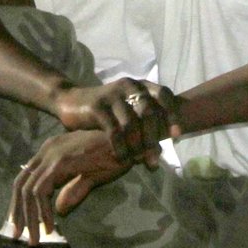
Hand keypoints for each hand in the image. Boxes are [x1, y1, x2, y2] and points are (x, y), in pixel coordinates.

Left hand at [11, 126, 136, 238]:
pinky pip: (42, 191)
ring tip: (35, 238)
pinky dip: (43, 211)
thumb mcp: (90, 176)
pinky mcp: (60, 163)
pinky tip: (50, 225)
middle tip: (18, 235)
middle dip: (18, 212)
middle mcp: (47, 150)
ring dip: (30, 217)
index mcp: (50, 151)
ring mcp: (52, 155)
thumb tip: (60, 210)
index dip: (19, 202)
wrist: (130, 142)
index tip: (20, 223)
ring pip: (28, 190)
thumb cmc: (114, 155)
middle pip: (20, 184)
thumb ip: (73, 190)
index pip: (25, 178)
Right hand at [53, 77, 181, 158]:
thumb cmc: (106, 110)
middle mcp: (128, 86)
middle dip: (153, 138)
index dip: (172, 113)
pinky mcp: (97, 107)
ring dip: (137, 147)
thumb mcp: (128, 109)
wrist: (71, 102)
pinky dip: (121, 148)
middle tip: (154, 160)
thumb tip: (169, 139)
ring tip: (137, 162)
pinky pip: (114, 131)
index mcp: (140, 85)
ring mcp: (112, 95)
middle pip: (149, 112)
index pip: (163, 94)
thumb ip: (147, 119)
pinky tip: (121, 159)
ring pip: (132, 124)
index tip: (176, 134)